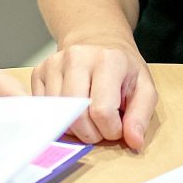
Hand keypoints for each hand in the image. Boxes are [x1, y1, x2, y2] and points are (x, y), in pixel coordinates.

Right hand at [29, 38, 157, 150]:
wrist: (97, 41)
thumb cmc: (122, 68)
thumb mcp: (144, 87)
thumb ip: (140, 115)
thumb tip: (134, 141)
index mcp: (108, 60)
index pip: (102, 111)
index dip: (111, 130)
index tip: (117, 127)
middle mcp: (76, 58)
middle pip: (76, 117)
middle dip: (91, 134)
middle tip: (102, 127)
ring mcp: (54, 64)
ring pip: (58, 117)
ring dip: (75, 129)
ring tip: (88, 117)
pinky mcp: (38, 72)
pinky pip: (44, 110)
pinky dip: (59, 119)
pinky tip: (72, 109)